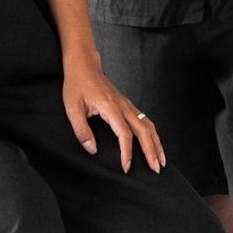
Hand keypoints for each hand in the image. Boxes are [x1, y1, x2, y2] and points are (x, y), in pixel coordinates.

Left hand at [62, 53, 166, 174]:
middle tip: (156, 169)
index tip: (127, 167)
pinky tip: (154, 142)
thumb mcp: (72, 108)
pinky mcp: (126, 104)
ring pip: (147, 124)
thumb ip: (81, 130)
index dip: (127, 153)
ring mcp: (126, 104)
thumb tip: (92, 149)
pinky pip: (144, 119)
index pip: (124, 134)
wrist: (83, 64)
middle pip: (143, 130)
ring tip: (161, 159)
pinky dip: (152, 133)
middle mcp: (123, 105)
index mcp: (110, 107)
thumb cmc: (77, 83)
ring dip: (156, 142)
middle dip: (151, 151)